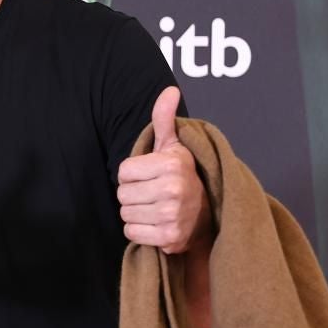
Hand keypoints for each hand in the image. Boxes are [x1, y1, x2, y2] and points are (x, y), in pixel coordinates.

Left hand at [116, 87, 207, 253]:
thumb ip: (164, 119)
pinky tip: (155, 223)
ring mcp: (172, 215)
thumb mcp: (173, 146)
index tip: (149, 176)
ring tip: (154, 207)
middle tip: (152, 193)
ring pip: (125, 214)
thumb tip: (170, 90)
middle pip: (122, 195)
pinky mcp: (170, 237)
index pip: (122, 172)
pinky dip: (140, 231)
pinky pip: (132, 233)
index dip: (132, 175)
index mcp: (170, 164)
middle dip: (133, 195)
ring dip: (136, 213)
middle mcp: (173, 189)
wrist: (206, 215)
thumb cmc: (181, 176)